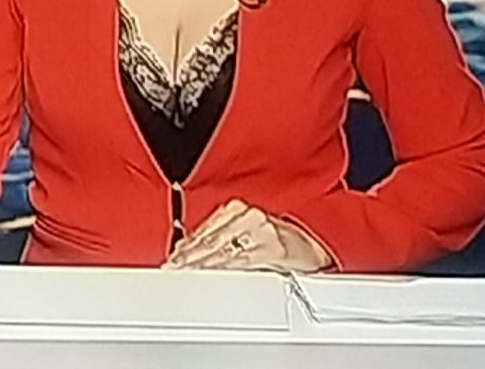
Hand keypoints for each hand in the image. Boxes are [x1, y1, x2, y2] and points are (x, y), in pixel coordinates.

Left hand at [164, 199, 330, 271]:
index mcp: (236, 210)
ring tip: (186, 273)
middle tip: (173, 268)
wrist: (312, 243)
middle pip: (210, 240)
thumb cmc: (276, 239)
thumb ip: (219, 238)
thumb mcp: (244, 232)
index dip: (185, 246)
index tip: (172, 258)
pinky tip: (211, 274)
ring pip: (222, 250)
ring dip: (201, 264)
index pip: (204, 230)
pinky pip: (242, 261)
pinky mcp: (272, 248)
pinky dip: (223, 269)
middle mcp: (247, 216)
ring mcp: (260, 231)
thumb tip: (188, 251)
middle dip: (189, 256)